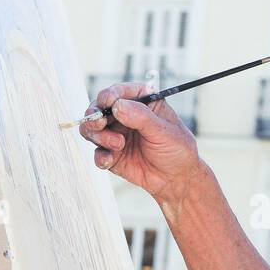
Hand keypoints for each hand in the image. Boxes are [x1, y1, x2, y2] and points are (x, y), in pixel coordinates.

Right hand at [78, 82, 201, 205]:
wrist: (176, 179)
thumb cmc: (176, 149)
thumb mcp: (163, 130)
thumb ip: (141, 117)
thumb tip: (117, 106)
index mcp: (141, 102)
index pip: (119, 91)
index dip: (110, 95)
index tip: (107, 102)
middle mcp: (125, 115)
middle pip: (98, 108)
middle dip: (95, 115)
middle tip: (101, 124)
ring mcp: (116, 134)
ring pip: (92, 129)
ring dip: (99, 135)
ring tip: (118, 145)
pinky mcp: (111, 154)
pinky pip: (97, 152)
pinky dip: (100, 156)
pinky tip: (110, 160)